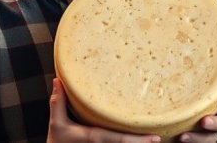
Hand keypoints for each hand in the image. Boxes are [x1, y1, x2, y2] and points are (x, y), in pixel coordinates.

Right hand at [47, 78, 161, 142]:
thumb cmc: (57, 142)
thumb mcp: (56, 123)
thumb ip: (58, 102)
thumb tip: (58, 80)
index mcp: (96, 136)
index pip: (122, 139)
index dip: (139, 140)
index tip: (156, 138)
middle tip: (159, 139)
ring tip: (154, 139)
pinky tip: (139, 141)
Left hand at [177, 53, 216, 142]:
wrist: (171, 131)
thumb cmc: (179, 103)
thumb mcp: (182, 87)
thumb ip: (183, 73)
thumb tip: (170, 40)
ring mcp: (216, 127)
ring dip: (214, 123)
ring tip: (203, 121)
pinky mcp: (206, 140)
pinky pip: (203, 141)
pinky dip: (194, 139)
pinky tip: (182, 137)